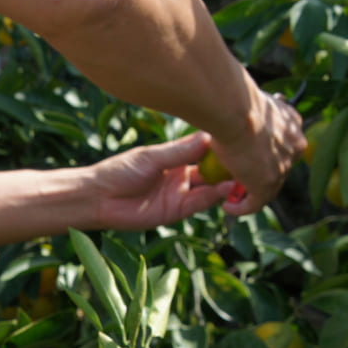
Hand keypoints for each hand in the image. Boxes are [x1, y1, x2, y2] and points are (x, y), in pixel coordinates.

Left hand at [89, 132, 236, 229]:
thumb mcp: (151, 158)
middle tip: (249, 160)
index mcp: (175, 157)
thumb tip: (207, 136)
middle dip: (231, 167)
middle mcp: (182, 174)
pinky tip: (225, 189)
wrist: (99, 198)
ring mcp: (180, 193)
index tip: (241, 136)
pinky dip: (214, 198)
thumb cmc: (119, 171)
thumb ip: (179, 151)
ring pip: (211, 188)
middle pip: (214, 170)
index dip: (223, 146)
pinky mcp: (176, 211)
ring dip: (227, 183)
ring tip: (240, 176)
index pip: (206, 150)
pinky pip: (200, 204)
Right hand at [210, 90, 306, 215]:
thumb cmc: (237, 98)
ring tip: (231, 197)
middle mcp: (295, 146)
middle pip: (278, 167)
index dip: (265, 154)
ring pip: (268, 186)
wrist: (236, 109)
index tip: (248, 158)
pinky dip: (241, 208)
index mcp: (293, 124)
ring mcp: (283, 167)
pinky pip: (255, 204)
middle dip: (259, 175)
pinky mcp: (267, 184)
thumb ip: (250, 107)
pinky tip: (227, 207)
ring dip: (250, 193)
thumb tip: (234, 100)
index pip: (282, 145)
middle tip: (237, 180)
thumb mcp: (250, 99)